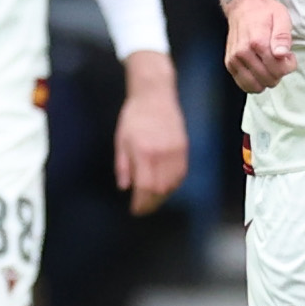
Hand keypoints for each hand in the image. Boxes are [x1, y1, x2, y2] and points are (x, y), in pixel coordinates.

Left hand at [116, 50, 188, 214]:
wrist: (155, 95)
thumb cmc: (133, 116)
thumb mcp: (121, 140)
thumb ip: (123, 166)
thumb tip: (125, 187)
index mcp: (143, 151)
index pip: (145, 187)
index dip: (141, 203)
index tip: (135, 210)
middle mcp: (161, 153)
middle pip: (160, 189)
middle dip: (151, 203)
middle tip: (142, 208)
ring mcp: (175, 150)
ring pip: (173, 184)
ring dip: (162, 196)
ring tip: (152, 199)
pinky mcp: (183, 147)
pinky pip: (181, 174)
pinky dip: (173, 184)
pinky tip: (164, 186)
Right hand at [224, 0, 295, 93]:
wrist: (243, 5)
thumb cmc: (264, 12)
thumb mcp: (281, 18)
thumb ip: (283, 37)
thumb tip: (282, 54)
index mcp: (258, 42)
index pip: (278, 69)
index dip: (288, 66)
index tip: (289, 57)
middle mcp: (243, 52)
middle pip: (268, 79)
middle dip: (279, 73)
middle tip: (280, 60)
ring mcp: (234, 59)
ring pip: (255, 86)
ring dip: (266, 80)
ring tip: (269, 66)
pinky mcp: (229, 64)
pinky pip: (242, 84)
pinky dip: (254, 82)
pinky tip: (259, 71)